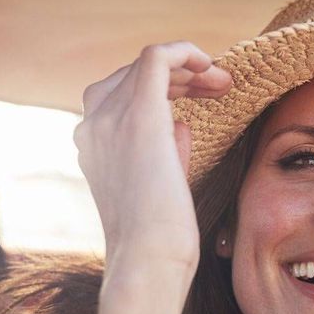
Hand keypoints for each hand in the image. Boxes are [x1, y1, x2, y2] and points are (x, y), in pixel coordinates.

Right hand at [73, 41, 231, 284]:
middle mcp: (92, 127)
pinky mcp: (139, 117)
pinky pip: (157, 58)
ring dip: (190, 67)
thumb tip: (182, 125)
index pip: (120, 94)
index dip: (164, 88)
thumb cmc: (159, 240)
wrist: (148, 260)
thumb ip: (164, 151)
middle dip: (179, 75)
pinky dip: (186, 52)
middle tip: (218, 87)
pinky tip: (212, 67)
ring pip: (147, 65)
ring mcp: (110, 120)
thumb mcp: (158, 188)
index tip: (201, 97)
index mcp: (92, 145)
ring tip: (222, 83)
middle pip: (132, 75)